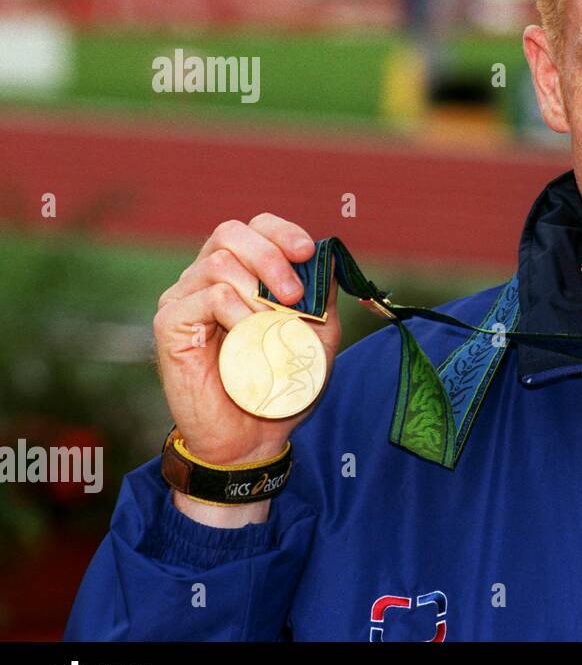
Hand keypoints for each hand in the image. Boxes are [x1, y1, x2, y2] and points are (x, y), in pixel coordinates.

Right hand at [153, 213, 340, 467]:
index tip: (306, 251)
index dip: (281, 231)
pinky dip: (238, 313)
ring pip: (219, 263)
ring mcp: (185, 298)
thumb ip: (322, 296)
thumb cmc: (282, 383)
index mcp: (242, 274)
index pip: (254, 228)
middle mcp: (208, 278)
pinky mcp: (170, 322)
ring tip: (273, 328)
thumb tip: (328, 255)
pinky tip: (249, 337)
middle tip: (293, 295)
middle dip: (271, 257)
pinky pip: (208, 296)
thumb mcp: (317, 336)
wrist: (253, 436)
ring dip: (257, 292)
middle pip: (231, 233)